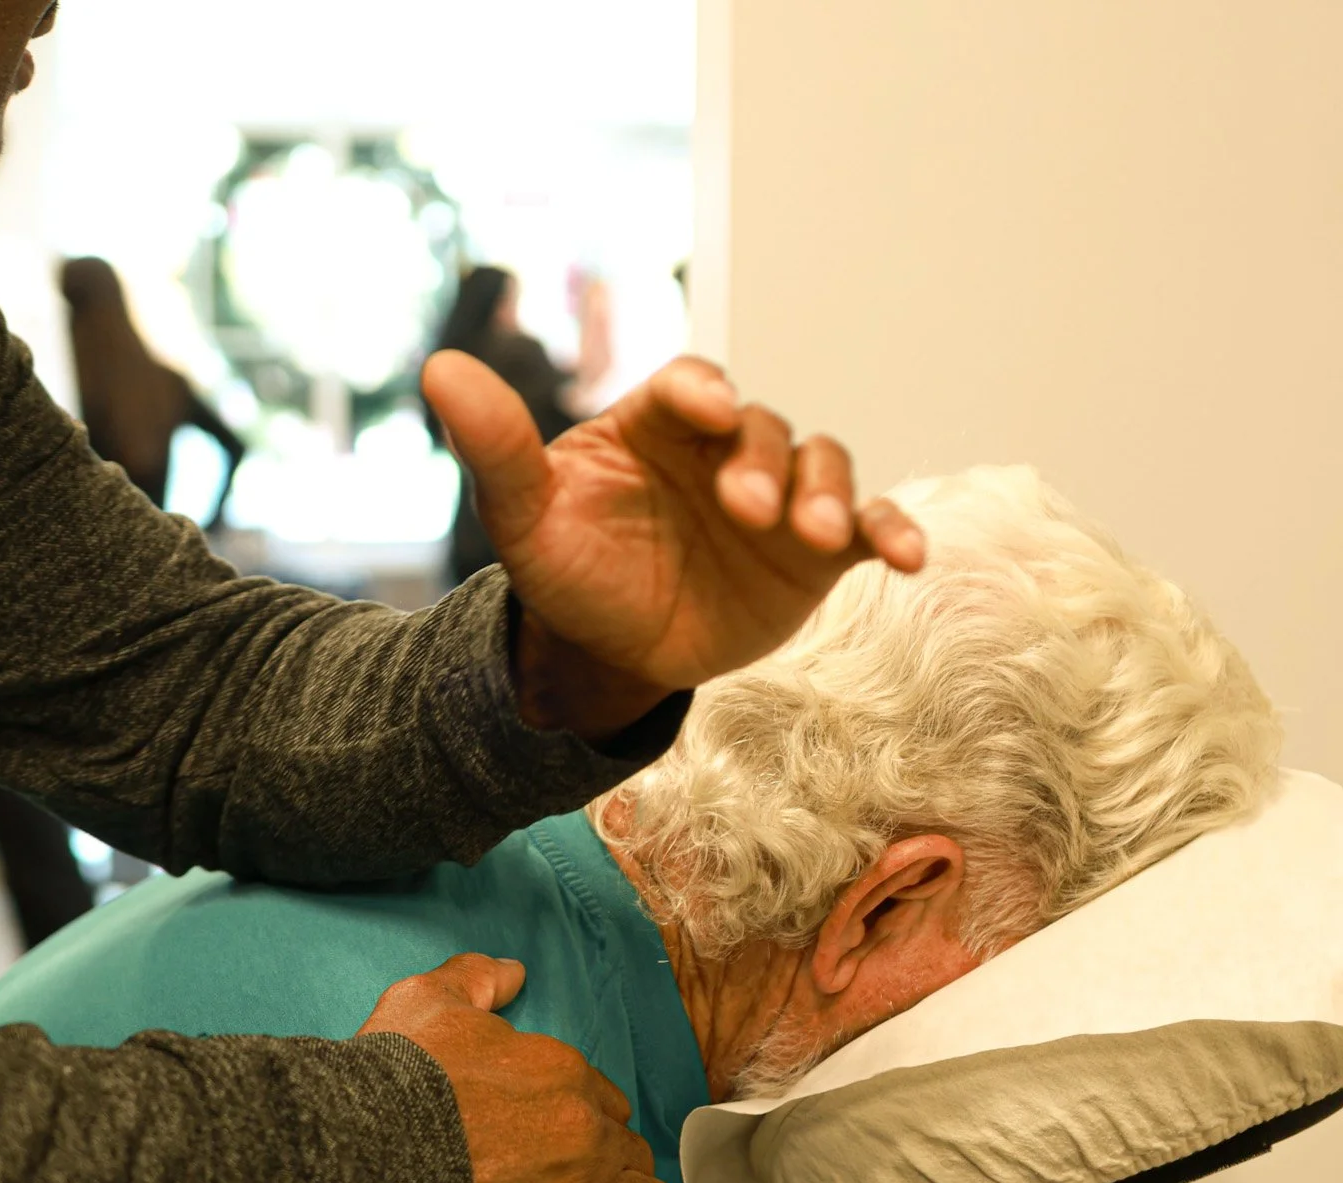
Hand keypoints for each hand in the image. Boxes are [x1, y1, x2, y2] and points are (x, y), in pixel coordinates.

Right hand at [357, 953, 684, 1182]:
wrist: (365, 1154)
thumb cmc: (393, 1080)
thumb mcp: (426, 1001)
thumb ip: (475, 976)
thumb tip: (514, 970)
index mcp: (559, 1070)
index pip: (601, 1099)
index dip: (587, 1120)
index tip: (563, 1140)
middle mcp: (586, 1125)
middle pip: (628, 1152)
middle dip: (614, 1168)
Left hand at [424, 351, 926, 738]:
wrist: (604, 651)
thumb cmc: (564, 567)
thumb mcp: (521, 514)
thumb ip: (494, 446)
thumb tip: (438, 367)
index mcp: (656, 425)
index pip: (688, 385)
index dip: (700, 391)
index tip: (703, 409)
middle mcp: (722, 449)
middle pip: (759, 427)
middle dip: (758, 460)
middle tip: (745, 508)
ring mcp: (776, 496)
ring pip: (820, 466)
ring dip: (828, 492)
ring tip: (814, 534)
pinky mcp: (815, 552)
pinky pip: (866, 527)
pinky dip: (893, 530)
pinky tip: (908, 558)